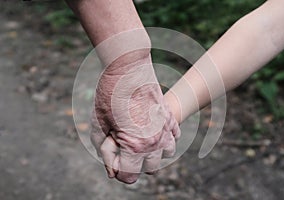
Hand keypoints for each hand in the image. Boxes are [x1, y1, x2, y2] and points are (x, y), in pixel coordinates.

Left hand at [91, 53, 179, 183]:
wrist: (127, 66)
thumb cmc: (109, 95)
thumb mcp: (99, 125)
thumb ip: (105, 152)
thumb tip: (112, 171)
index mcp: (136, 146)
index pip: (130, 176)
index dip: (117, 170)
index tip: (111, 154)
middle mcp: (155, 141)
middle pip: (150, 169)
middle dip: (135, 164)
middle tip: (122, 145)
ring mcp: (165, 128)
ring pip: (166, 155)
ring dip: (152, 153)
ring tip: (139, 140)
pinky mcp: (169, 115)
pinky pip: (175, 136)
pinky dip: (166, 138)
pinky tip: (153, 130)